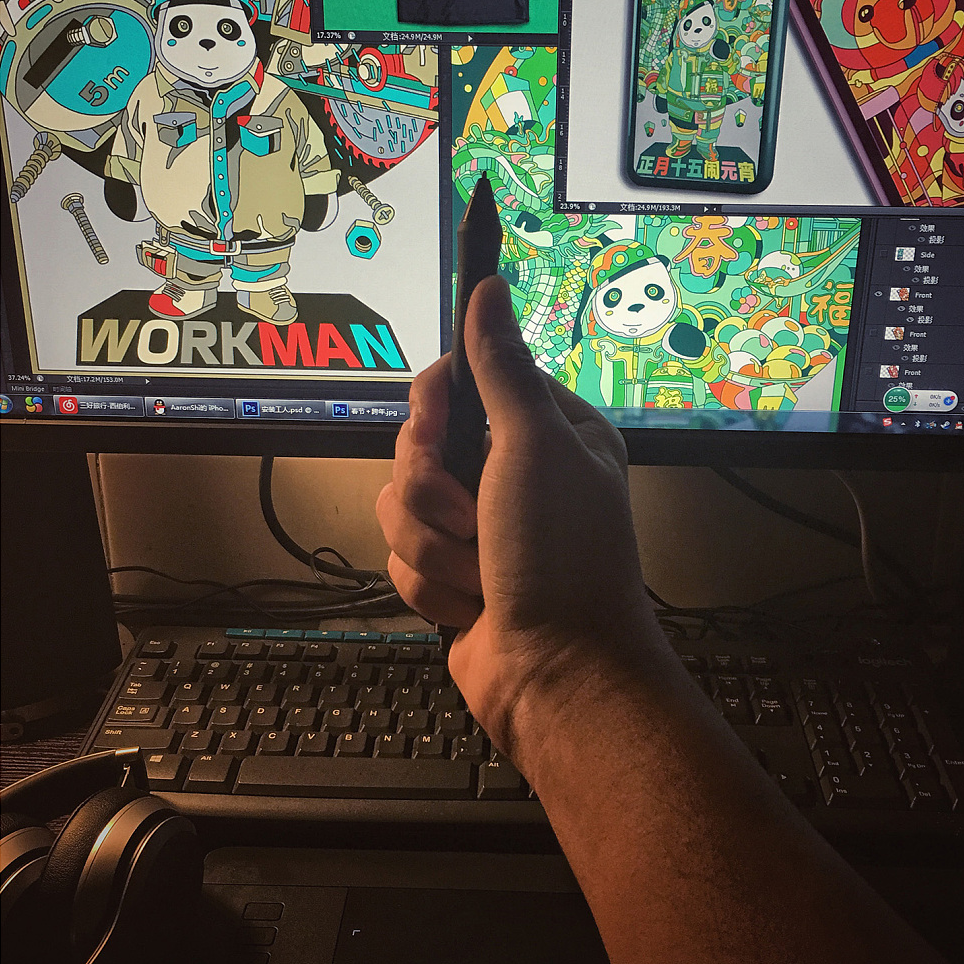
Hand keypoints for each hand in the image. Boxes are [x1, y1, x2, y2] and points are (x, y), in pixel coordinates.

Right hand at [376, 276, 669, 772]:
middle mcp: (514, 474)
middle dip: (433, 491)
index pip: (462, 381)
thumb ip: (500, 367)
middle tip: (472, 518)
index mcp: (549, 432)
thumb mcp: (535, 447)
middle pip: (418, 444)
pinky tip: (471, 606)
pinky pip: (401, 556)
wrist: (556, 678)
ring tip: (479, 575)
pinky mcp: (452, 574)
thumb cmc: (562, 561)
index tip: (436, 423)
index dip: (437, 405)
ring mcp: (481, 528)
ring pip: (400, 503)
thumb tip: (488, 285)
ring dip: (433, 546)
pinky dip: (431, 586)